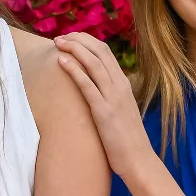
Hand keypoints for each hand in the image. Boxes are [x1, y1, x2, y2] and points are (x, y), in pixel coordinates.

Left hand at [53, 33, 154, 180]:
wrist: (138, 159)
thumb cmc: (127, 139)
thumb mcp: (121, 110)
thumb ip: (111, 97)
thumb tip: (96, 90)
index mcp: (124, 84)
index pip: (105, 52)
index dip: (86, 41)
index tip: (71, 39)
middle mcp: (120, 86)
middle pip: (99, 51)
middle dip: (78, 39)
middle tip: (60, 37)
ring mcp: (113, 97)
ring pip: (93, 63)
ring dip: (74, 49)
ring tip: (57, 43)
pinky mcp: (104, 111)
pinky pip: (87, 85)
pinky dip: (74, 70)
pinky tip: (61, 62)